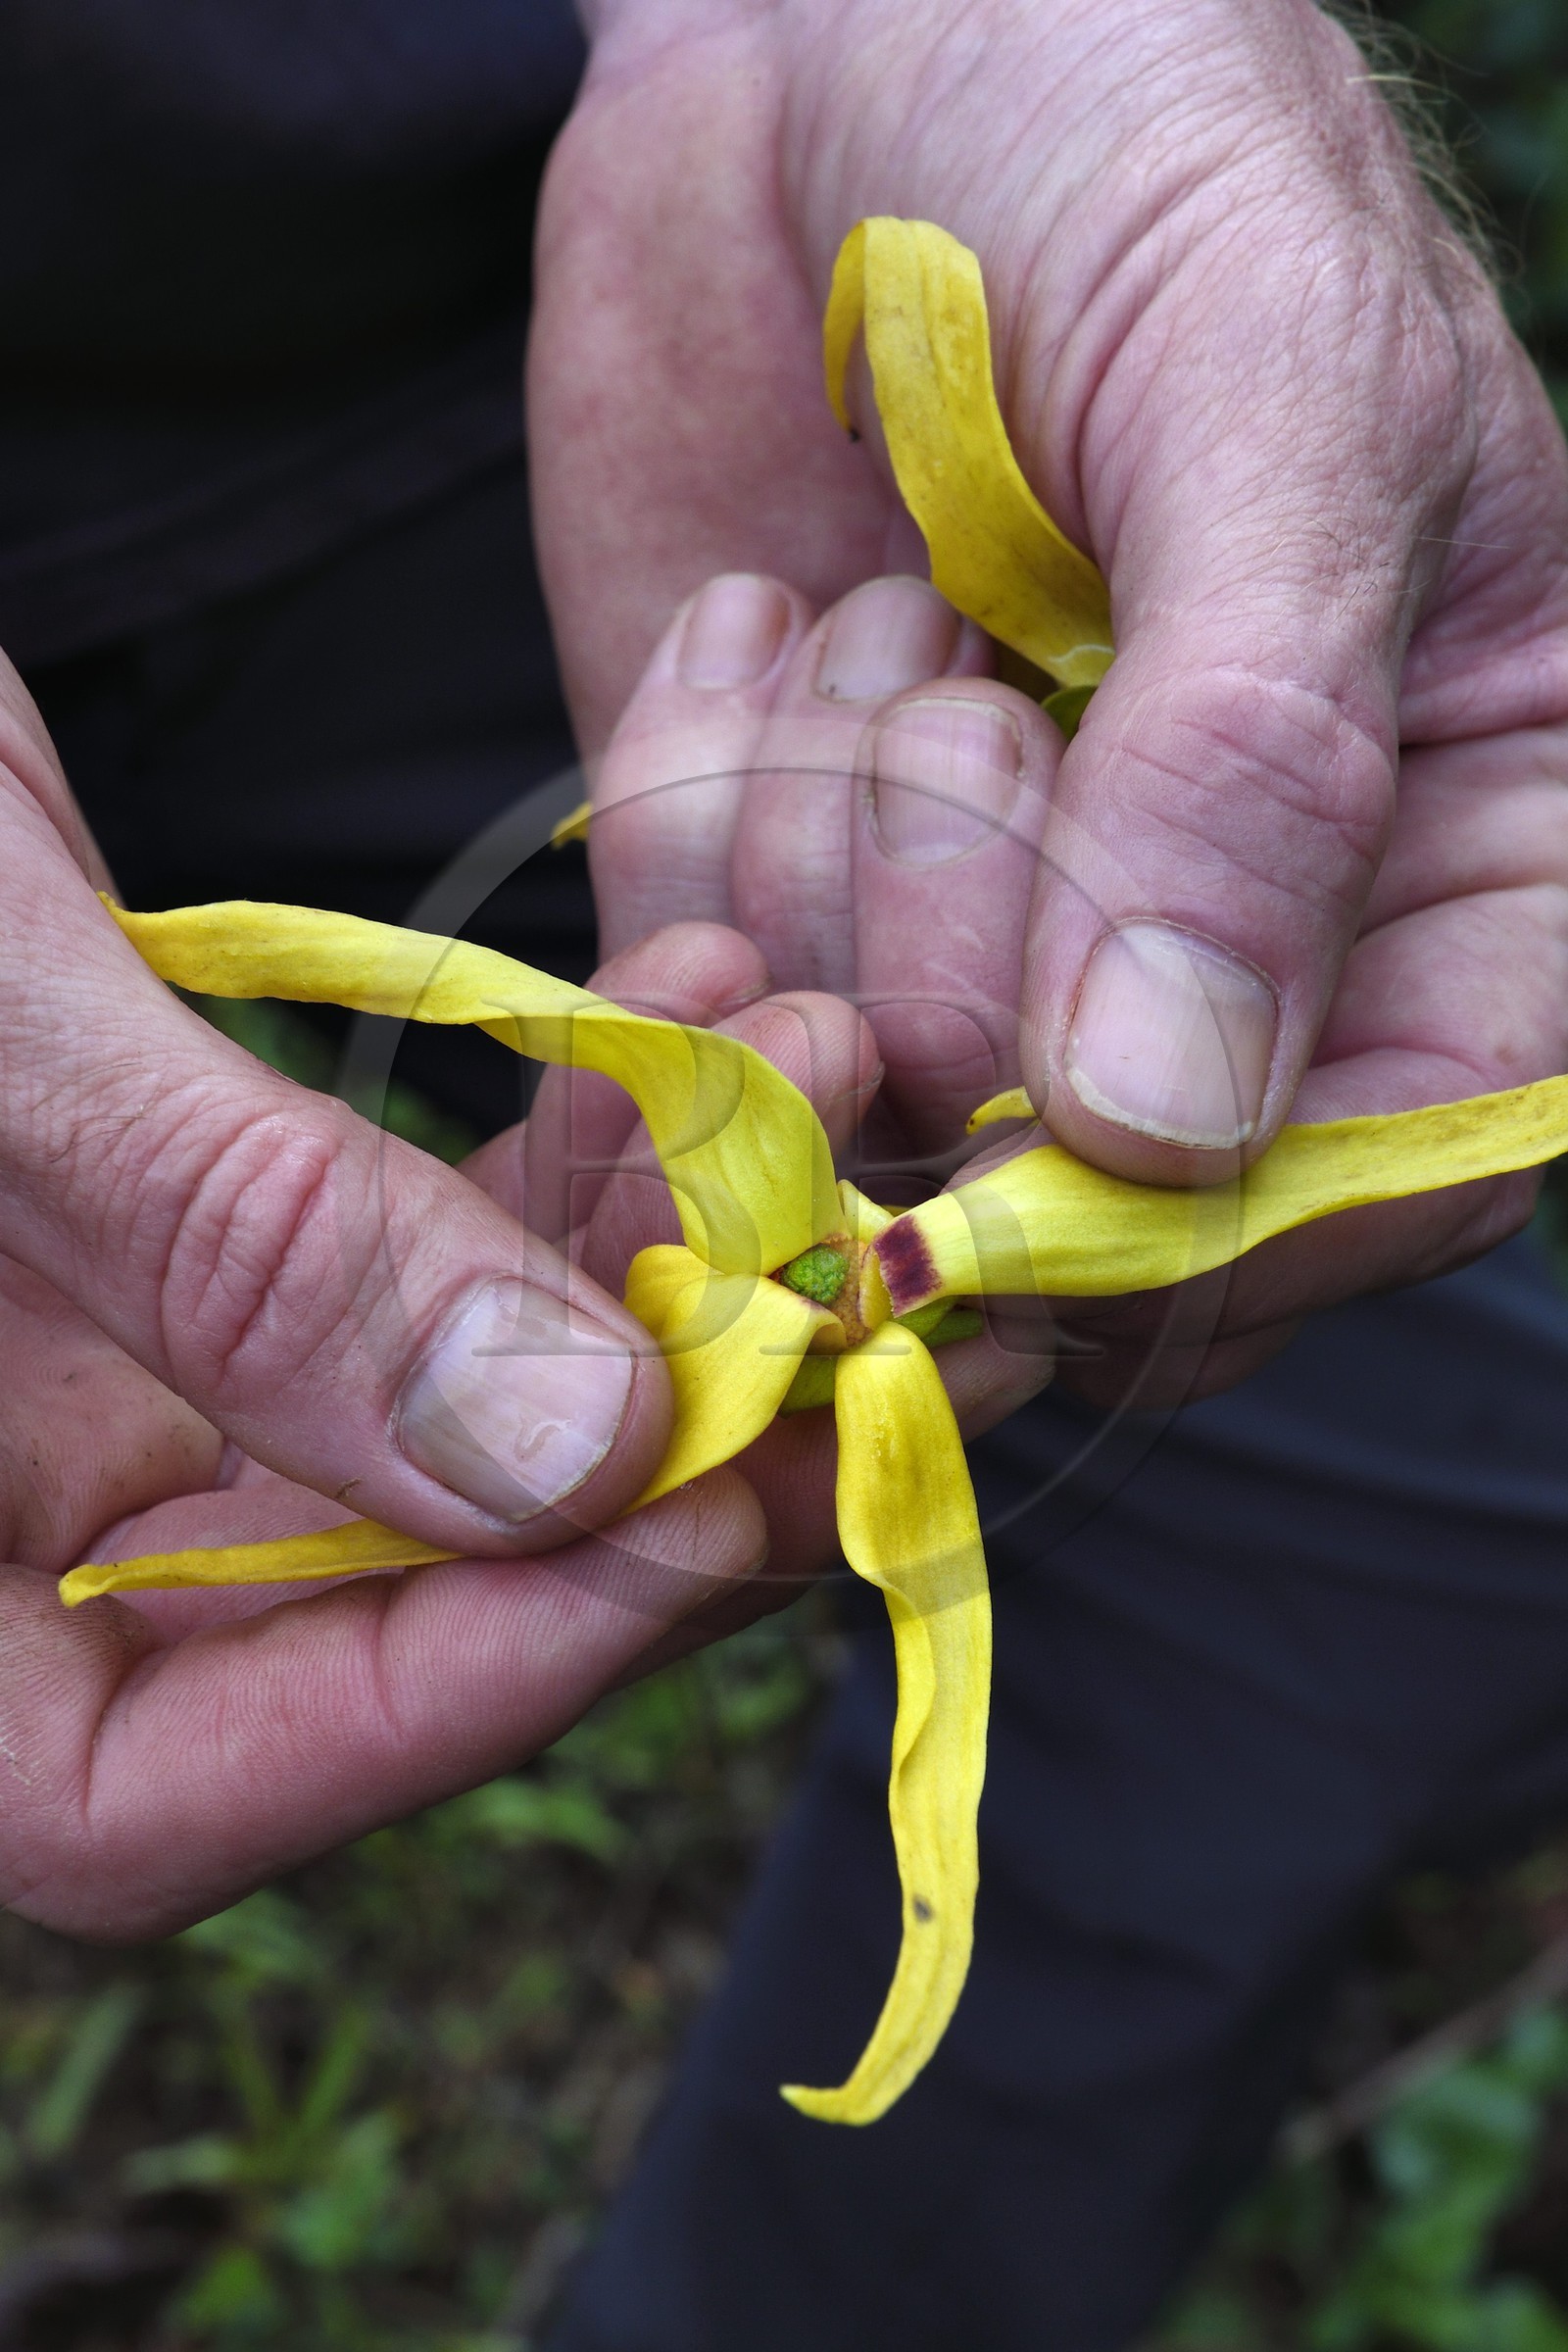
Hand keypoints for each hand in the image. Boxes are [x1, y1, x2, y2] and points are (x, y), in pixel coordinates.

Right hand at [0, 654, 771, 1937]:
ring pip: (432, 1429)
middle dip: (645, 1464)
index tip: (710, 1493)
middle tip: (872, 1297)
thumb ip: (228, 1247)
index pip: (154, 1796)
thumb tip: (566, 1457)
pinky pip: (416, 1257)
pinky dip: (570, 1151)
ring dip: (657, 1260)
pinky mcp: (186, 1245)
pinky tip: (695, 1004)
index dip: (458, 1685)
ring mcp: (87, 1396)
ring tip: (820, 1063)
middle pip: (356, 1624)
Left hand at [529, 0, 1567, 1362]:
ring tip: (878, 599)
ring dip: (823, 847)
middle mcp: (1226, 942)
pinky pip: (693, 1006)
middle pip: (1085, 1190)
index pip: (1389, 1172)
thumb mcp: (1273, 390)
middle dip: (966, 944)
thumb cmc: (1132, 143)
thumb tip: (1157, 1123)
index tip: (1032, 1138)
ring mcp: (983, 936)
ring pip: (866, 1109)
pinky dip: (687, 821)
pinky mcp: (781, 896)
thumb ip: (1257, 758)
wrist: (839, 31)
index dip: (1208, 1216)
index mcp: (1456, 849)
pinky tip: (753, 623)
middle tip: (955, 672)